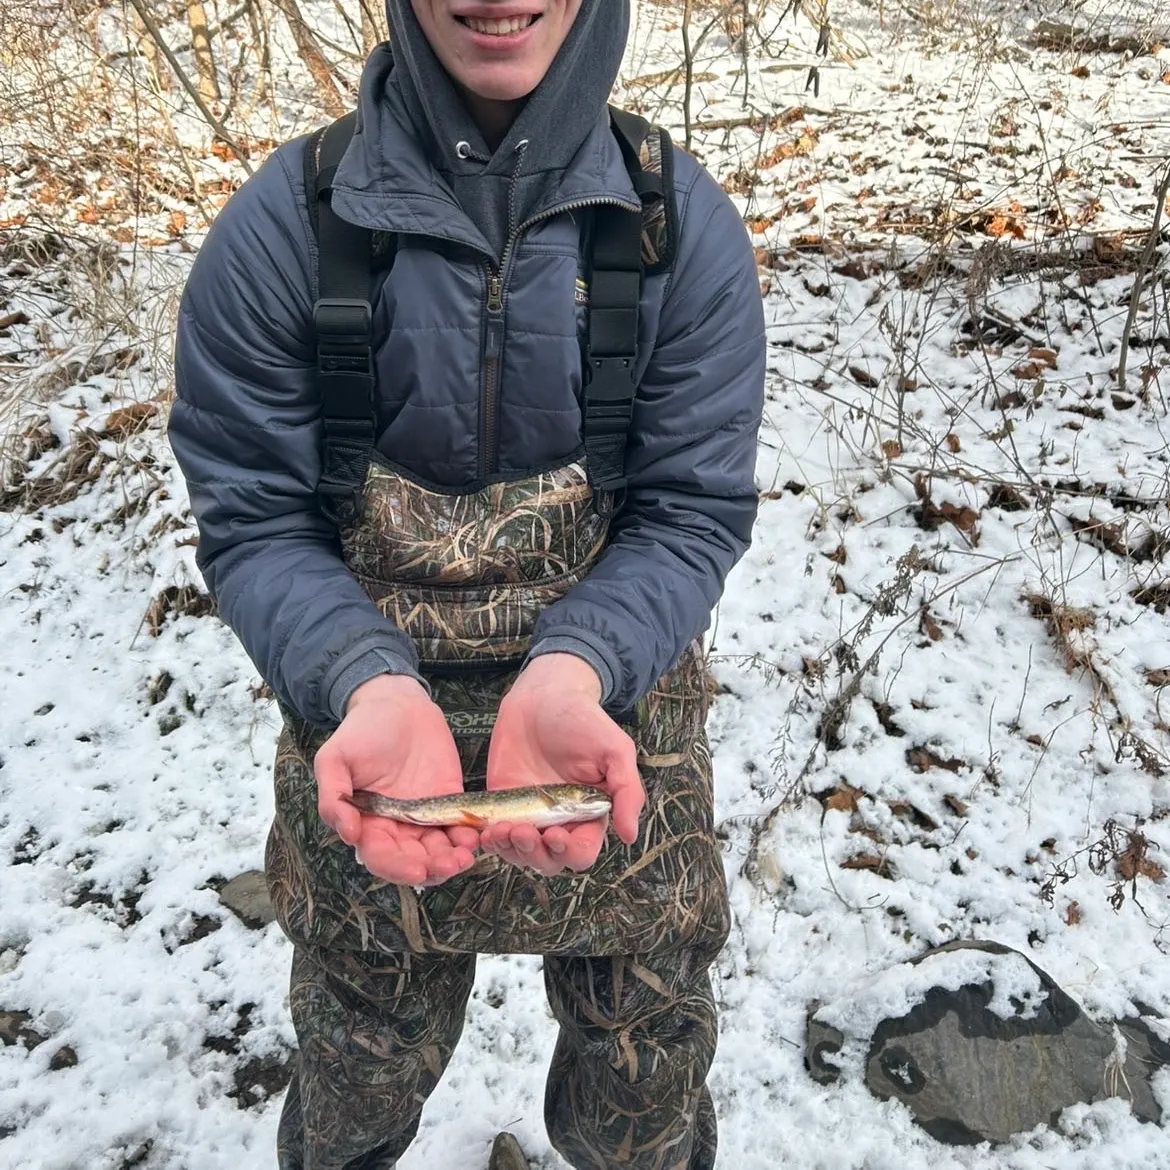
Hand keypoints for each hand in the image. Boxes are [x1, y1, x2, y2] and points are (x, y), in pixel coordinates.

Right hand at [314, 674, 477, 886]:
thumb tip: (348, 833)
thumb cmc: (361, 730)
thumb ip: (332, 796)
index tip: (417, 870)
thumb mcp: (334, 759)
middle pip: (414, 860)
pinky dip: (468, 836)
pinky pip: (459, 825)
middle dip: (432, 869)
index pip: (381, 857)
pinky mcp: (448, 800)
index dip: (397, 868)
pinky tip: (475, 837)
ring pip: (439, 850)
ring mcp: (424, 815)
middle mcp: (396, 826)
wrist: (396, 703)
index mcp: (367, 822)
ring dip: (452, 859)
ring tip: (465, 857)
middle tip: (450, 865)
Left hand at [481, 653, 643, 877]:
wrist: (543, 695)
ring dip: (510, 850)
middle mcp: (559, 820)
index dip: (570, 852)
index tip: (556, 834)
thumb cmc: (583, 720)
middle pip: (549, 860)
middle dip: (535, 854)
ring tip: (501, 831)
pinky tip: (487, 831)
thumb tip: (630, 836)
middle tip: (524, 832)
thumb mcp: (615, 750)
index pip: (582, 852)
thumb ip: (627, 791)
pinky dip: (490, 840)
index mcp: (589, 814)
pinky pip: (495, 834)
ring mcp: (528, 814)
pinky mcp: (501, 804)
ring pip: (519, 854)